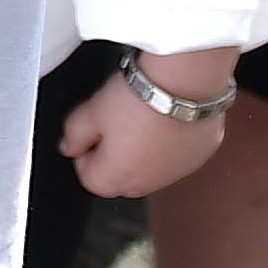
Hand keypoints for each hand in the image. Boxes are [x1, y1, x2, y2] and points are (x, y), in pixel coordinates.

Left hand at [64, 59, 232, 198]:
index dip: (85, 149)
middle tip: (116, 119)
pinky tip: (167, 116)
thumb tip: (68, 146)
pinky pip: (179, 153)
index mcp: (115, 179)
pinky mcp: (199, 156)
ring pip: (151, 166)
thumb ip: (73, 134)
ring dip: (143, 149)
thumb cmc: (140, 98)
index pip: (88, 175)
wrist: (185, 83)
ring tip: (143, 114)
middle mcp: (147, 184)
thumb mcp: (91, 110)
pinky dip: (172, 140)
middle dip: (114, 153)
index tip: (91, 128)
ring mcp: (177, 172)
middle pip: (120, 175)